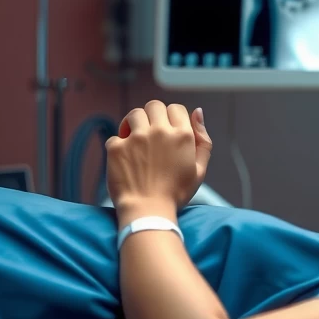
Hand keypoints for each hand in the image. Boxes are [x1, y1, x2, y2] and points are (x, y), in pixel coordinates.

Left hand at [106, 101, 212, 220]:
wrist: (148, 213)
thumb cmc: (175, 194)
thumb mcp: (199, 170)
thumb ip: (203, 140)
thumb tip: (197, 112)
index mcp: (182, 135)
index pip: (176, 108)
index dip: (172, 117)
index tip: (168, 130)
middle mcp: (159, 132)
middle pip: (154, 106)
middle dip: (153, 116)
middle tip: (151, 133)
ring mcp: (136, 138)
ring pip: (134, 114)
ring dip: (134, 124)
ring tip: (135, 139)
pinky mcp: (117, 147)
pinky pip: (115, 136)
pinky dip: (118, 145)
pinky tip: (124, 158)